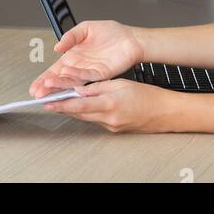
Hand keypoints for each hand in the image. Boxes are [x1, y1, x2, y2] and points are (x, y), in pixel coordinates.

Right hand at [29, 20, 143, 97]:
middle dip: (48, 87)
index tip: (35, 87)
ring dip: (59, 84)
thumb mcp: (85, 29)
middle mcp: (80, 67)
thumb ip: (70, 36)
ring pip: (71, 81)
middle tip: (37, 94)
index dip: (44, 79)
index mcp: (73, 57)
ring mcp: (90, 72)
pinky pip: (87, 76)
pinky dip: (76, 76)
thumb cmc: (111, 33)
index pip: (55, 71)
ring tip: (47, 87)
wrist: (130, 38)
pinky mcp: (101, 73)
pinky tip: (66, 74)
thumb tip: (57, 46)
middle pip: (60, 80)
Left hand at [41, 78, 178, 132]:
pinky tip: (84, 106)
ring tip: (63, 102)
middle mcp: (108, 118)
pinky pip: (96, 120)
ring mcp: (111, 126)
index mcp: (109, 104)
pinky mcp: (115, 129)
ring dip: (75, 110)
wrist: (165, 113)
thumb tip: (80, 88)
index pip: (78, 104)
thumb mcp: (121, 84)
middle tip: (49, 101)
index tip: (48, 102)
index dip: (61, 104)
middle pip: (79, 113)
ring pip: (87, 117)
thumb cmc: (148, 96)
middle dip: (64, 107)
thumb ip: (98, 86)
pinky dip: (88, 112)